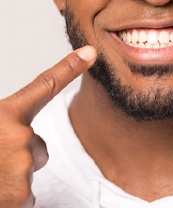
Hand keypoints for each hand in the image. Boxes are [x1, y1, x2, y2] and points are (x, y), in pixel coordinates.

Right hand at [0, 46, 96, 207]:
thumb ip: (4, 120)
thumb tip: (18, 124)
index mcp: (3, 114)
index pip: (45, 85)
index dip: (70, 67)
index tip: (90, 52)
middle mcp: (17, 136)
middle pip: (38, 144)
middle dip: (20, 153)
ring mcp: (21, 165)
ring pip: (32, 166)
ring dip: (14, 174)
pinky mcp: (21, 195)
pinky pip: (25, 193)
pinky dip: (11, 196)